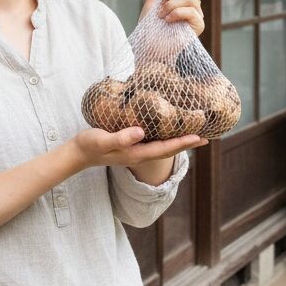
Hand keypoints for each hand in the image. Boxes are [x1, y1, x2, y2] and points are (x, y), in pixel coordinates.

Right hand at [70, 126, 206, 171]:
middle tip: (207, 137)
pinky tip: (169, 130)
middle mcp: (140, 154)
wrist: (78, 153)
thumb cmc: (89, 145)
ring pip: (163, 146)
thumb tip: (141, 133)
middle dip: (188, 143)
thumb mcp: (103, 140)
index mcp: (136, 153)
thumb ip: (121, 138)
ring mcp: (136, 151)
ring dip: (180, 141)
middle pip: (169, 150)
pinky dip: (167, 137)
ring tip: (194, 134)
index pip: (166, 149)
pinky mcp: (131, 145)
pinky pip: (155, 142)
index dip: (184, 143)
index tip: (201, 137)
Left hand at [139, 0, 205, 36]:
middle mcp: (194, 3)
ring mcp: (197, 15)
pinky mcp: (198, 26)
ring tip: (162, 15)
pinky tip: (168, 20)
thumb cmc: (150, 22)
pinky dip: (175, 13)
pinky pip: (191, 11)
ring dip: (170, 5)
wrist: (147, 43)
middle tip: (164, 2)